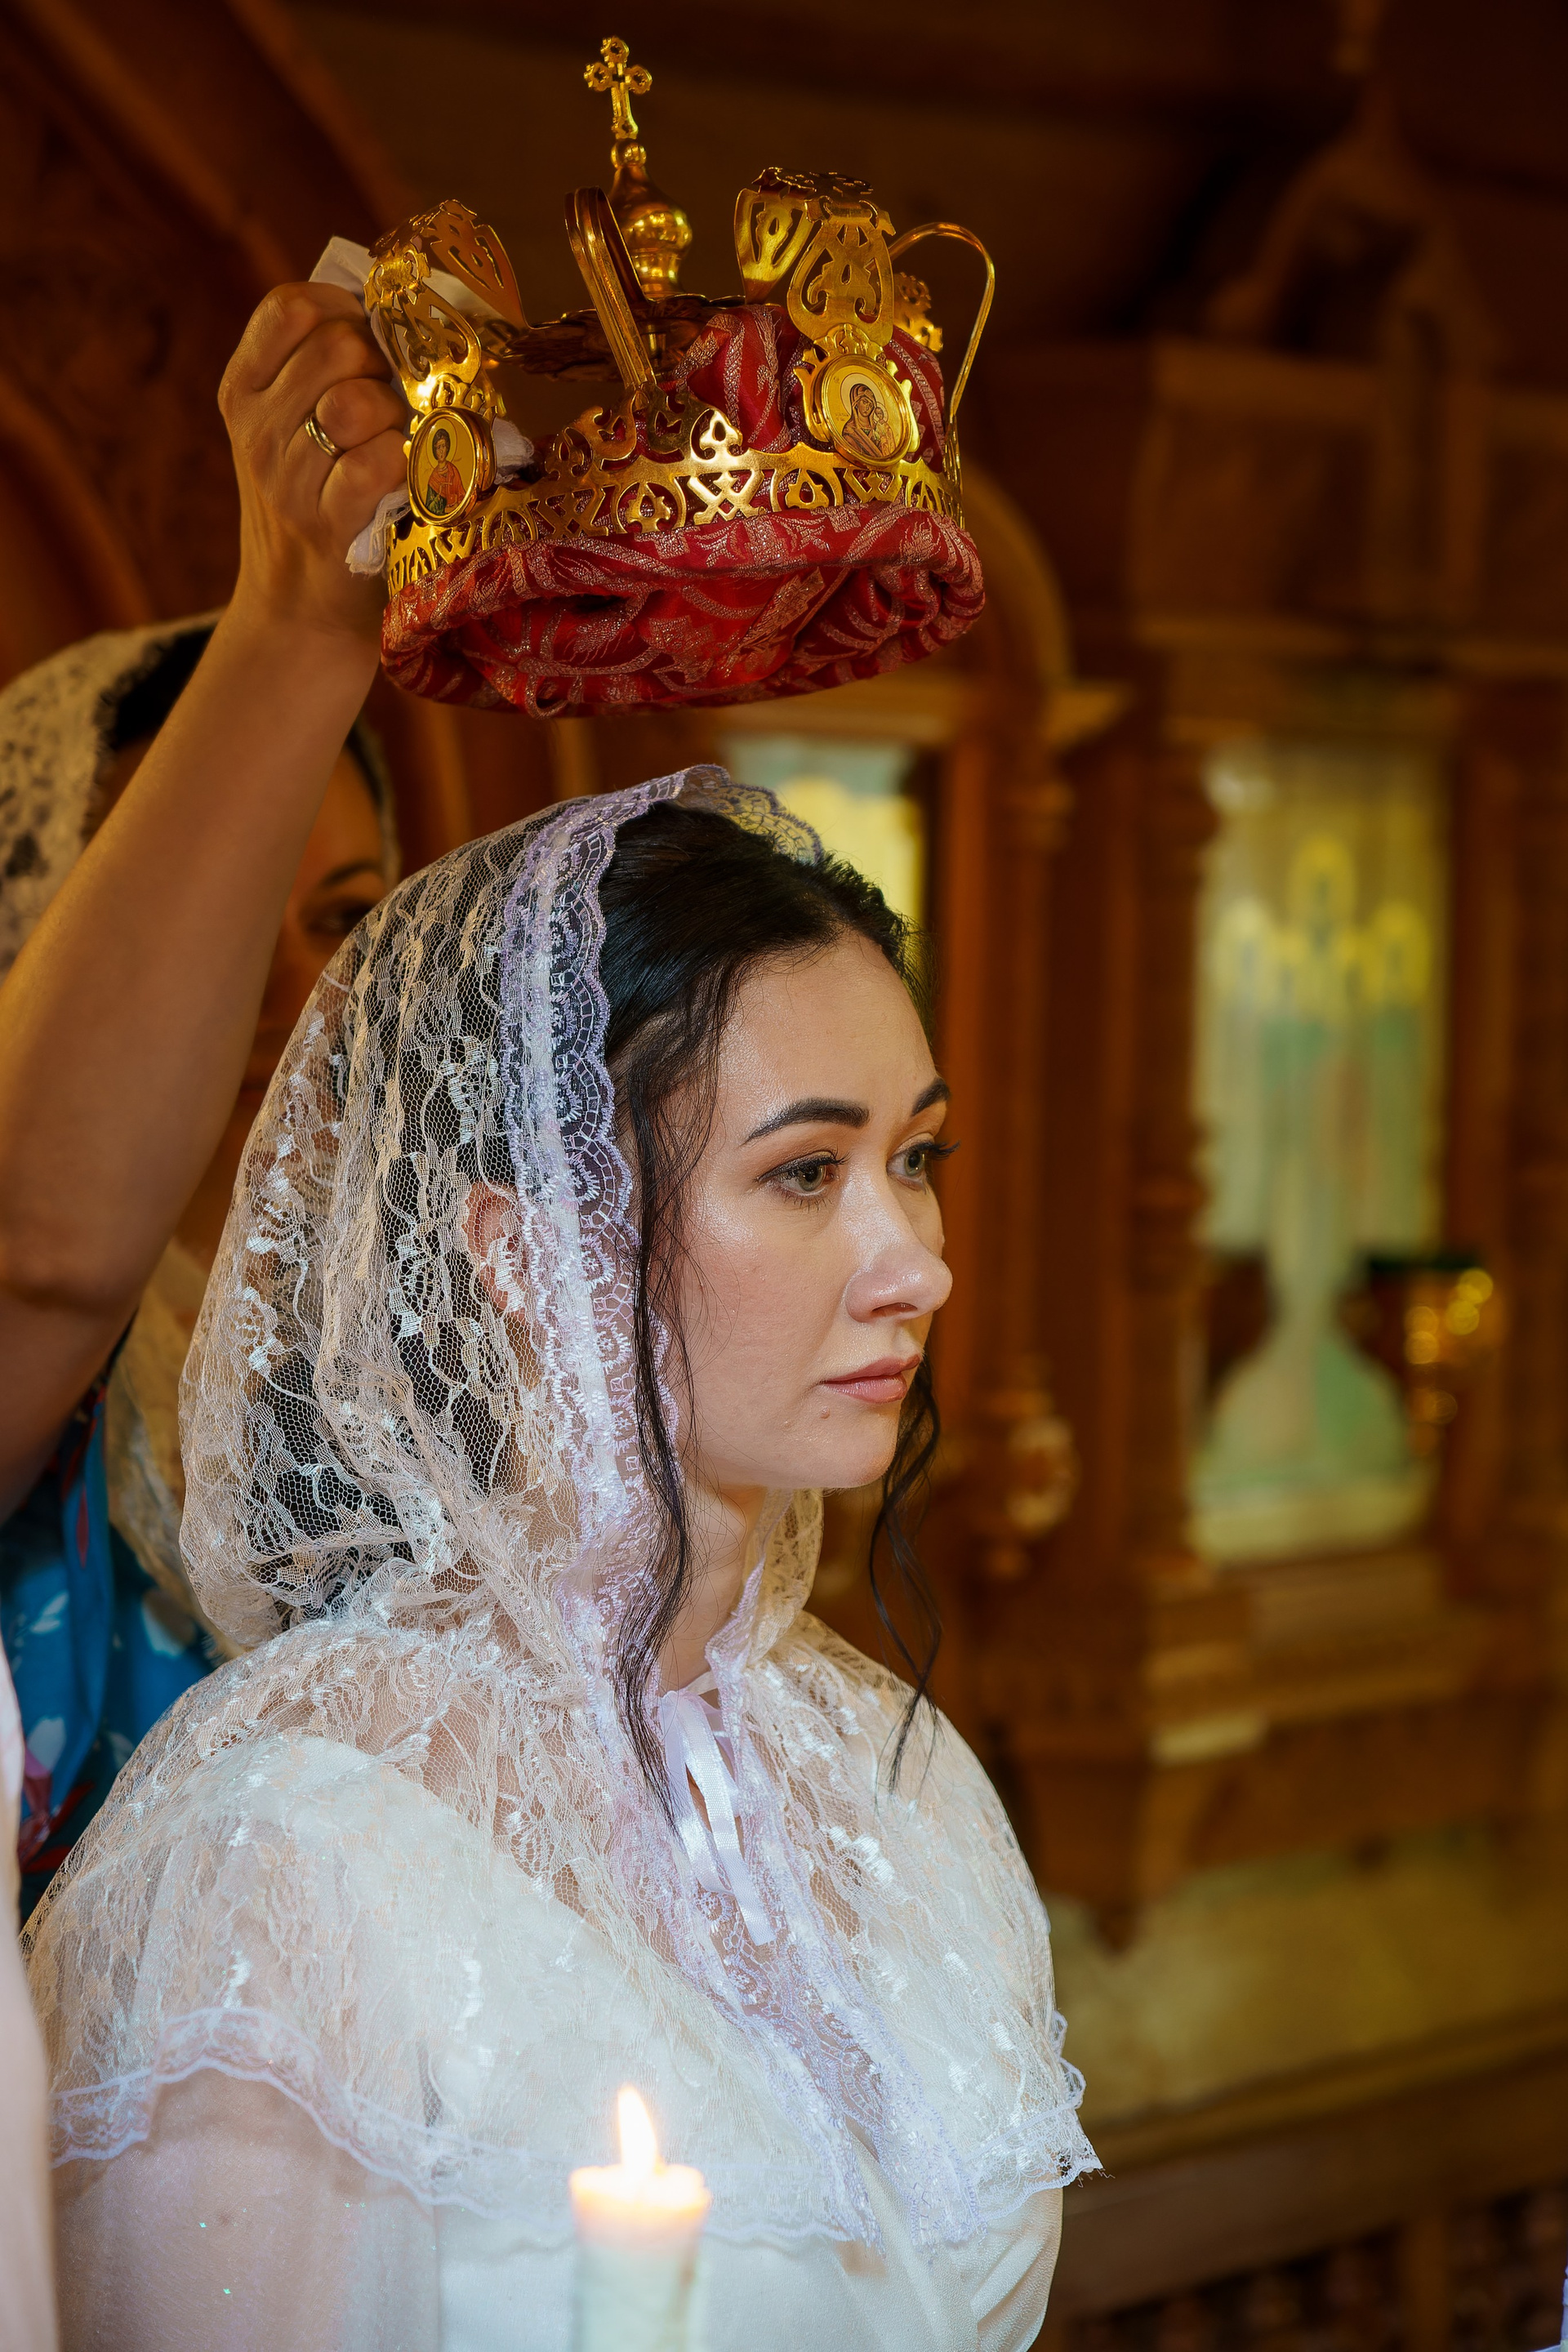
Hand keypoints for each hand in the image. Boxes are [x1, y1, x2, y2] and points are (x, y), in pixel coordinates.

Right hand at [218, 282, 406, 648]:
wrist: (299, 609)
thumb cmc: (316, 500)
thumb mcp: (292, 425)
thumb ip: (321, 366)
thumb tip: (398, 305)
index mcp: (244, 388)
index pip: (291, 307)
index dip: (345, 309)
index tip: (370, 340)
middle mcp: (256, 428)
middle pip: (335, 345)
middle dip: (383, 364)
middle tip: (396, 399)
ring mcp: (285, 478)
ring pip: (356, 402)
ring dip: (396, 416)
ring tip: (398, 441)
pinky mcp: (325, 525)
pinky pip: (374, 462)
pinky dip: (404, 462)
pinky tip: (406, 476)